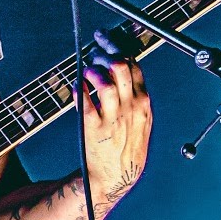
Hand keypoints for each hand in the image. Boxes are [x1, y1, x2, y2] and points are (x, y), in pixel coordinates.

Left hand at [81, 31, 151, 206]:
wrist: (116, 177)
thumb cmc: (127, 148)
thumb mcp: (141, 121)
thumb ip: (135, 97)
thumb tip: (124, 69)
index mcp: (143, 103)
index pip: (134, 65)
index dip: (118, 49)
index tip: (107, 42)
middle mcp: (130, 107)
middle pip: (120, 66)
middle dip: (104, 52)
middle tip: (94, 52)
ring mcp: (112, 116)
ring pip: (103, 79)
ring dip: (91, 69)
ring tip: (87, 71)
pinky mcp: (93, 126)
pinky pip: (84, 99)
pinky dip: (79, 88)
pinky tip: (77, 85)